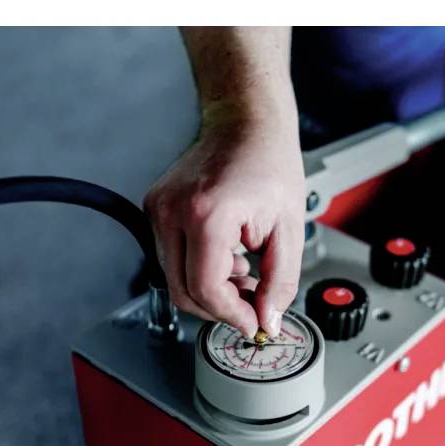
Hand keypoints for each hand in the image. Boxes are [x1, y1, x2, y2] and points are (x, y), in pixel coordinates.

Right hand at [143, 108, 304, 337]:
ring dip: (210, 288)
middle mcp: (173, 210)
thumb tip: (268, 318)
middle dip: (220, 308)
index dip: (231, 315)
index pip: (206, 289)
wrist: (246, 122)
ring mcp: (159, 208)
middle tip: (252, 305)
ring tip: (244, 271)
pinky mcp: (155, 208)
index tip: (252, 322)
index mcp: (206, 213)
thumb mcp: (289, 229)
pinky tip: (227, 256)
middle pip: (183, 291)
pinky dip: (199, 268)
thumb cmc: (269, 162)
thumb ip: (280, 282)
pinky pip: (171, 258)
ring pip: (174, 278)